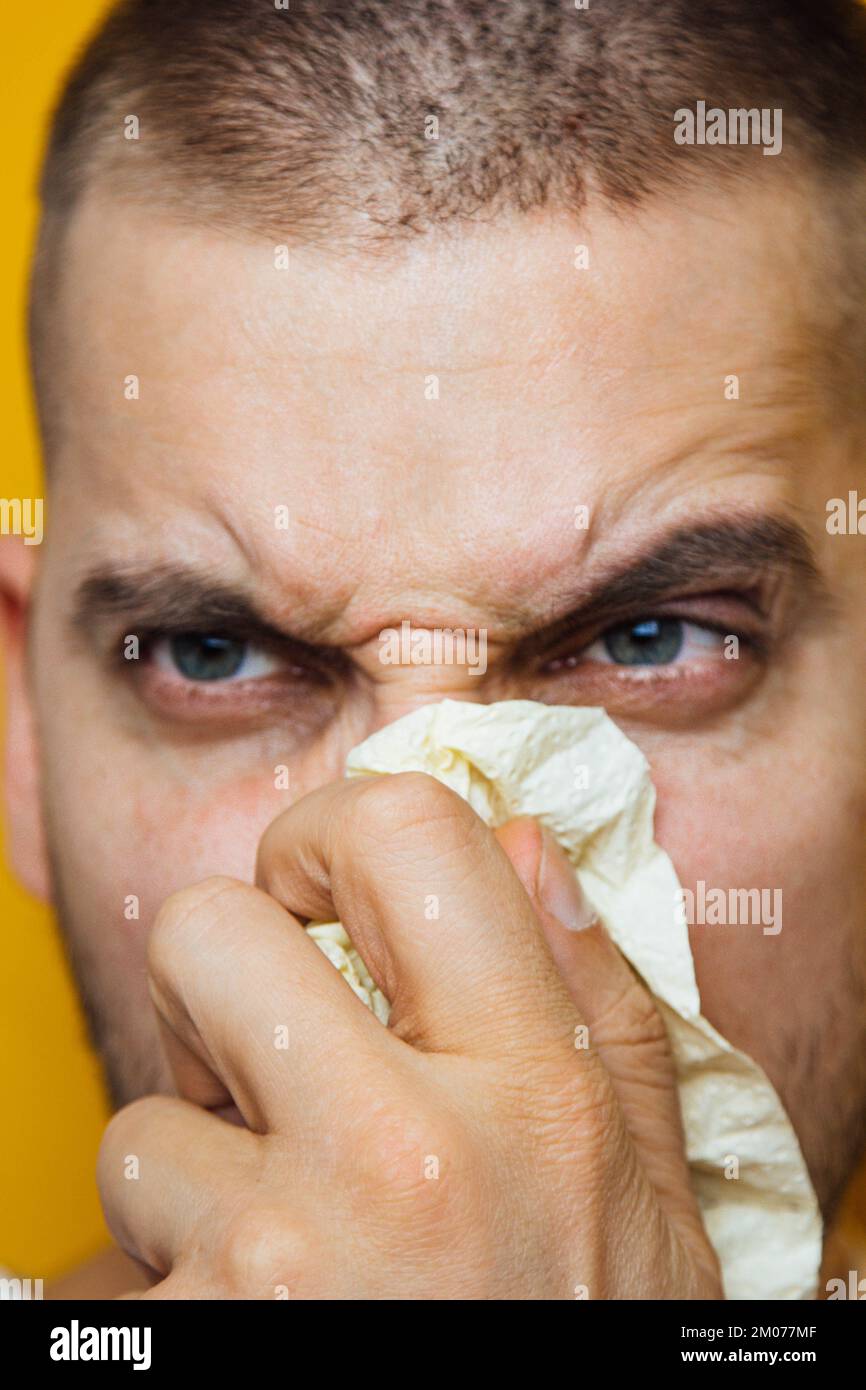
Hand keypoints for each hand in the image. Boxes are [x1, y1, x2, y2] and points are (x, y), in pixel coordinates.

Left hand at [98, 771, 721, 1298]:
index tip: (322, 885)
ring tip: (286, 1231)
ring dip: (197, 1165)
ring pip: (143, 1113)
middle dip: (223, 983)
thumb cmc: (583, 1345)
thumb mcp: (646, 1188)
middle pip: (208, 932)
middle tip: (275, 1053)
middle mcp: (395, 1155)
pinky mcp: (188, 1338)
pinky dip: (173, 1272)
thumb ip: (594, 1004)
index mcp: (524, 1088)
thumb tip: (525, 850)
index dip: (331, 832)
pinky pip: (119, 1246)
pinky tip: (263, 1307)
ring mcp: (274, 1260)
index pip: (402, 834)